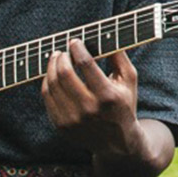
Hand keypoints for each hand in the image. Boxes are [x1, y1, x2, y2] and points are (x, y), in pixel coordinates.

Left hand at [42, 39, 142, 154]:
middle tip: (62, 51)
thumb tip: (105, 33)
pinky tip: (52, 75)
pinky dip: (47, 82)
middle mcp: (89, 109)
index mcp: (108, 96)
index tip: (74, 41)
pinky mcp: (61, 126)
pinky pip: (47, 98)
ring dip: (51, 67)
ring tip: (55, 59)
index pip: (85, 64)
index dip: (77, 49)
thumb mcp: (129, 80)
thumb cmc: (124, 104)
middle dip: (61, 57)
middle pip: (65, 74)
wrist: (118, 143)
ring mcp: (73, 120)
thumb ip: (119, 55)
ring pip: (52, 85)